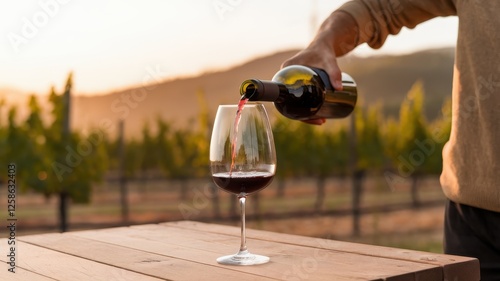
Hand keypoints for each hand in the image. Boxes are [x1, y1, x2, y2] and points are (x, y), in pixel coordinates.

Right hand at [280, 11, 358, 125]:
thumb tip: (340, 89)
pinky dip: (306, 108)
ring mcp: (293, 81)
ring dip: (306, 114)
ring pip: (297, 101)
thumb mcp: (329, 61)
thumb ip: (334, 72)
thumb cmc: (324, 51)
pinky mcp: (300, 83)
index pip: (286, 94)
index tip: (309, 117)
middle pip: (291, 101)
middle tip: (320, 121)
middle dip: (304, 116)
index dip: (295, 109)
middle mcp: (286, 77)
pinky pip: (300, 98)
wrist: (324, 44)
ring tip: (321, 121)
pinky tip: (315, 116)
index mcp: (286, 70)